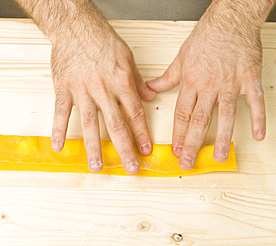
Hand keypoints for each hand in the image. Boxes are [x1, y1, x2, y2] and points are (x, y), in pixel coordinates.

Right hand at [49, 21, 155, 174]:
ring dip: (93, 147)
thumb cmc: (101, 39)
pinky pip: (60, 113)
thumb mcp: (127, 56)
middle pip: (115, 124)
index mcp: (121, 81)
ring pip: (88, 124)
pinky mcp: (63, 88)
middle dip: (124, 148)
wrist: (75, 26)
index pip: (134, 113)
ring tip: (96, 166)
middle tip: (129, 168)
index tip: (146, 150)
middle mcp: (103, 89)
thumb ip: (137, 80)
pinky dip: (58, 130)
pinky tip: (58, 146)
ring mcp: (81, 90)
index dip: (141, 134)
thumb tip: (150, 96)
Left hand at [146, 6, 265, 169]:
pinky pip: (254, 103)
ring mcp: (230, 84)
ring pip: (225, 116)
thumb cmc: (205, 39)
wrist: (229, 21)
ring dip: (222, 139)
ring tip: (219, 156)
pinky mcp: (249, 80)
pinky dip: (258, 119)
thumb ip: (166, 77)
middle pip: (199, 121)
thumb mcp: (180, 58)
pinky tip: (258, 135)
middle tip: (189, 161)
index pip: (182, 114)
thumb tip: (150, 88)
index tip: (176, 150)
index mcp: (190, 83)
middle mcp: (208, 86)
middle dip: (193, 144)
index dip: (178, 135)